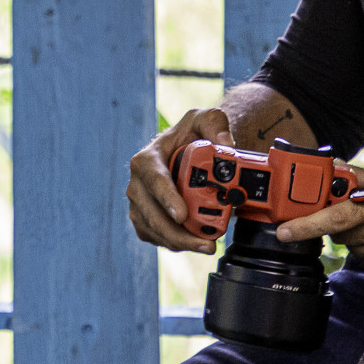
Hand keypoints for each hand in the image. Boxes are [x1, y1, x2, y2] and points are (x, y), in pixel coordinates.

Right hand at [125, 107, 234, 254]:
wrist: (189, 152)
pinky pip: (155, 237)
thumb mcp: (206, 119)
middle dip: (177, 232)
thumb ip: (216, 124)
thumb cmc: (193, 135)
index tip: (182, 215)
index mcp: (147, 158)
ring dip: (179, 242)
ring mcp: (140, 203)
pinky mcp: (145, 218)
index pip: (153, 179)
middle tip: (205, 242)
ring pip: (153, 229)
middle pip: (150, 213)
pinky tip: (195, 243)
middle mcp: (138, 183)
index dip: (166, 198)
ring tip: (206, 245)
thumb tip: (225, 145)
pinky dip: (175, 244)